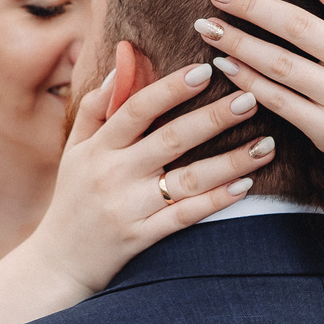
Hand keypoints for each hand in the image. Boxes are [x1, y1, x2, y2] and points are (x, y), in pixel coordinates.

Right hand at [13, 54, 274, 298]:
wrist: (58, 263)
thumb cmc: (72, 197)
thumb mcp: (75, 149)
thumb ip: (97, 106)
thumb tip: (124, 60)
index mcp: (98, 148)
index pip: (137, 109)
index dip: (170, 88)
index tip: (205, 69)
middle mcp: (113, 175)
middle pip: (170, 140)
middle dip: (212, 118)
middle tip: (250, 98)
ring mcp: (129, 208)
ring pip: (187, 180)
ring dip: (229, 161)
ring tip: (266, 144)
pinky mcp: (141, 238)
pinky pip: (185, 217)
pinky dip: (216, 201)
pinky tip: (245, 186)